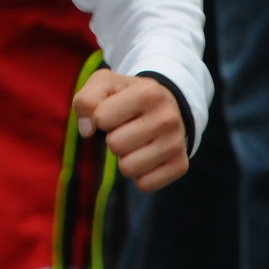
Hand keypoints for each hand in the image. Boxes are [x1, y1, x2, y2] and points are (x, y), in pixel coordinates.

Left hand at [73, 69, 189, 191]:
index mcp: (148, 92)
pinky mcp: (181, 165)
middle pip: (115, 144)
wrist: (165, 106)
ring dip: (125, 158)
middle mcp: (167, 117)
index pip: (101, 118)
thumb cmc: (127, 97)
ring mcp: (177, 142)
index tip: (113, 113)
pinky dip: (139, 175)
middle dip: (113, 139)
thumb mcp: (104, 85)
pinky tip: (145, 157)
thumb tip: (87, 130)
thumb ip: (86, 100)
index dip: (100, 117)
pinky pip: (145, 184)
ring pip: (128, 168)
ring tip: (134, 143)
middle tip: (125, 129)